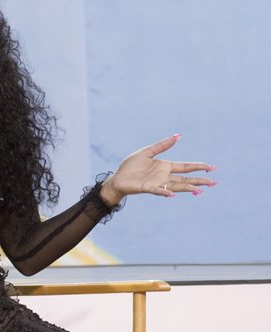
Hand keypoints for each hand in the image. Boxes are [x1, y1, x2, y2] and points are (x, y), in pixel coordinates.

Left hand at [100, 134, 216, 206]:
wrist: (117, 178)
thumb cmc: (131, 166)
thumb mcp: (147, 152)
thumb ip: (162, 145)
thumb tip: (178, 136)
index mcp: (165, 166)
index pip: (186, 167)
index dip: (198, 167)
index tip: (211, 167)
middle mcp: (164, 176)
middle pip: (186, 179)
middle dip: (199, 181)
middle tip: (214, 183)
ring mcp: (157, 183)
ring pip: (176, 187)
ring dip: (188, 188)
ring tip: (200, 190)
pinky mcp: (147, 188)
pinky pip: (158, 191)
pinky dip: (165, 193)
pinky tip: (172, 195)